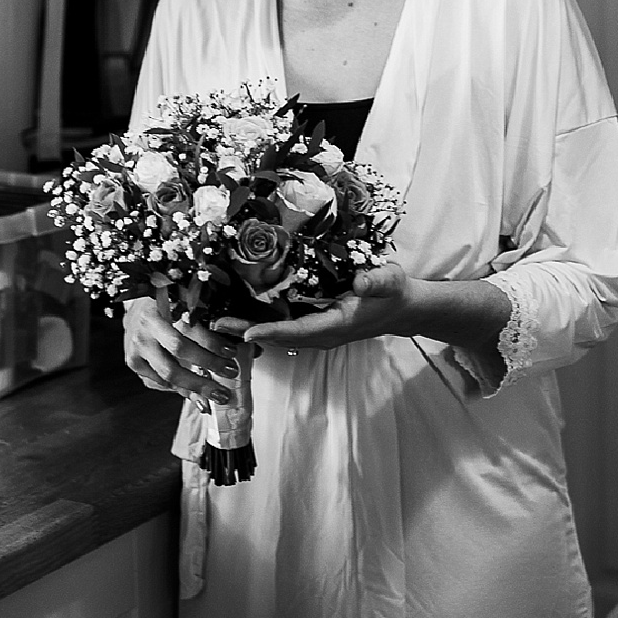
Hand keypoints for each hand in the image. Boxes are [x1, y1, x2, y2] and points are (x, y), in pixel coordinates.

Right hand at [121, 295, 242, 405]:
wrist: (134, 312)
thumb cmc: (170, 309)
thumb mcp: (188, 307)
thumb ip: (213, 325)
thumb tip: (251, 347)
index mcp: (164, 304)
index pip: (190, 324)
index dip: (212, 341)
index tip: (232, 352)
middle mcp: (148, 325)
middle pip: (180, 350)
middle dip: (208, 364)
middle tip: (230, 373)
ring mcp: (137, 345)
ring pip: (168, 372)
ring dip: (196, 386)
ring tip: (217, 393)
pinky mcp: (133, 362)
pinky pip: (158, 382)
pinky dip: (178, 389)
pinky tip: (194, 392)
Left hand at [219, 263, 414, 351]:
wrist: (400, 309)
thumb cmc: (393, 292)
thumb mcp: (389, 280)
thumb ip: (376, 281)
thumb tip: (359, 281)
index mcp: (337, 324)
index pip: (299, 331)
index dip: (272, 332)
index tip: (246, 333)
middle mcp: (323, 334)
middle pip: (280, 337)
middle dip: (248, 332)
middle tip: (216, 325)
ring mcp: (318, 333)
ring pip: (279, 335)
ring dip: (250, 329)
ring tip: (220, 323)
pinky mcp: (315, 326)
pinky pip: (285, 329)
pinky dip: (263, 325)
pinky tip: (243, 316)